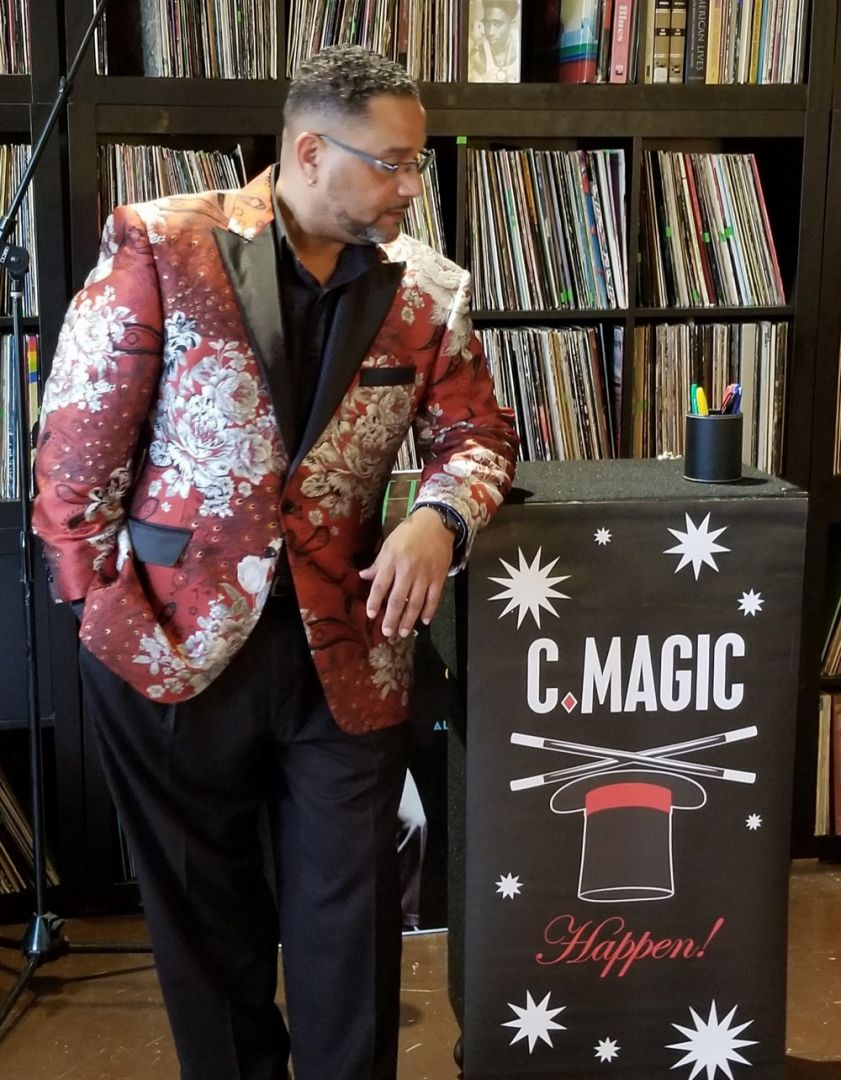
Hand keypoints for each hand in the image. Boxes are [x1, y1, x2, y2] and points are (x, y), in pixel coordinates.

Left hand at [359, 508, 454, 637]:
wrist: (436, 523)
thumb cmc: (408, 533)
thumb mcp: (389, 545)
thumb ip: (378, 564)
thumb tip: (363, 577)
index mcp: (392, 561)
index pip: (380, 586)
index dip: (375, 602)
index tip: (371, 615)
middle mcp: (408, 570)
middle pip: (398, 599)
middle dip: (391, 618)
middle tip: (387, 632)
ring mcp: (425, 575)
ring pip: (416, 603)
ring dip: (409, 620)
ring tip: (403, 632)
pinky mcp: (439, 577)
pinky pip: (434, 598)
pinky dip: (429, 611)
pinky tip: (424, 621)